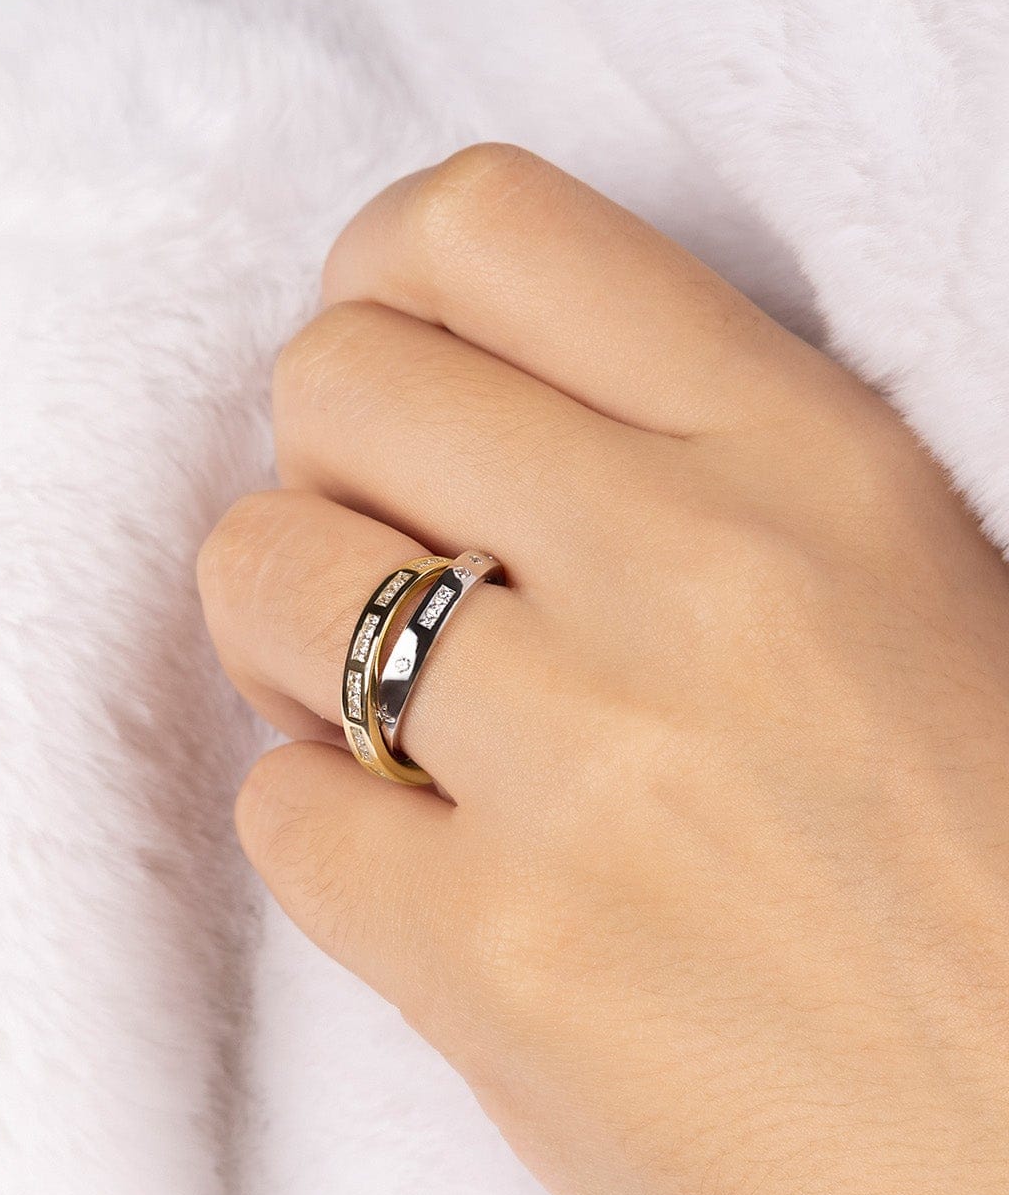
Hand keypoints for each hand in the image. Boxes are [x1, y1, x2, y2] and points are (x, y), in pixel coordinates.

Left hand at [198, 145, 1008, 1194]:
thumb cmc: (1004, 912)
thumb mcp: (913, 611)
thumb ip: (688, 498)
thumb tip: (448, 463)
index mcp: (818, 460)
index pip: (486, 227)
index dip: (386, 290)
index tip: (395, 390)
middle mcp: (698, 572)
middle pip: (334, 377)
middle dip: (328, 472)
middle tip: (397, 580)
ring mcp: (592, 768)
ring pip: (260, 572)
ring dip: (295, 648)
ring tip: (399, 733)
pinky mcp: (503, 966)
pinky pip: (278, 814)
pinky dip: (322, 834)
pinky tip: (426, 880)